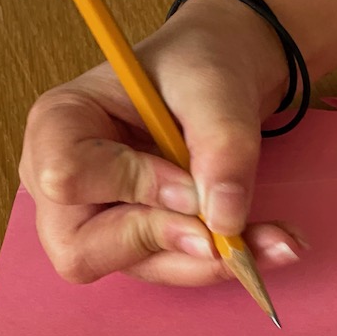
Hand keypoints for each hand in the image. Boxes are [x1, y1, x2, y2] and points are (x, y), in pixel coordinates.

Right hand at [19, 0, 304, 285]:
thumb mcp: (215, 86)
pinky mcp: (142, 245)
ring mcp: (101, 222)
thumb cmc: (200, 66)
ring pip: (143, 269)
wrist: (222, 84)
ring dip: (214, 262)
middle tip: (231, 235)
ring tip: (277, 239)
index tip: (190, 180)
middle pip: (84, 250)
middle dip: (168, 245)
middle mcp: (66, 186)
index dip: (133, 188)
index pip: (68, 179)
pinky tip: (273, 244)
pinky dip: (228, 261)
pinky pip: (179, 268)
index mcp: (59, 125)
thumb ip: (220, 145)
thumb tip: (223, 220)